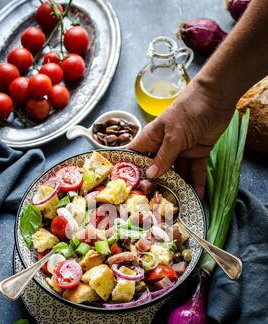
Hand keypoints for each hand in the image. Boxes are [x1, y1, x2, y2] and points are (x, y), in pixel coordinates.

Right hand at [128, 80, 234, 197]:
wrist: (217, 96)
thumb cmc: (189, 109)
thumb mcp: (174, 135)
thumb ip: (164, 157)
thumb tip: (151, 176)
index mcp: (152, 138)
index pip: (135, 156)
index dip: (130, 171)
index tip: (128, 190)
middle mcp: (164, 146)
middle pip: (157, 170)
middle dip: (156, 185)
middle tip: (155, 205)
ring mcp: (181, 151)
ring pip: (177, 174)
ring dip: (178, 188)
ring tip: (177, 206)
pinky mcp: (198, 153)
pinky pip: (195, 171)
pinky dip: (197, 183)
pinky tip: (197, 197)